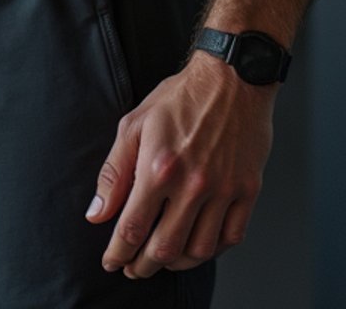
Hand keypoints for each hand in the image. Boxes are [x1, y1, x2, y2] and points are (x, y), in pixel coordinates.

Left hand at [85, 54, 274, 277]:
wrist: (232, 77)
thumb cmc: (180, 97)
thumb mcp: (135, 124)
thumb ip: (114, 172)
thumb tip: (97, 213)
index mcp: (159, 167)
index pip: (132, 228)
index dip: (118, 253)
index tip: (111, 261)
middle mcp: (192, 184)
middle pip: (164, 248)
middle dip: (142, 266)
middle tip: (133, 267)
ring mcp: (224, 189)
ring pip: (198, 250)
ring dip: (176, 263)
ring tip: (163, 258)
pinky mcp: (248, 189)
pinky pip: (231, 238)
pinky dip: (212, 250)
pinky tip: (197, 244)